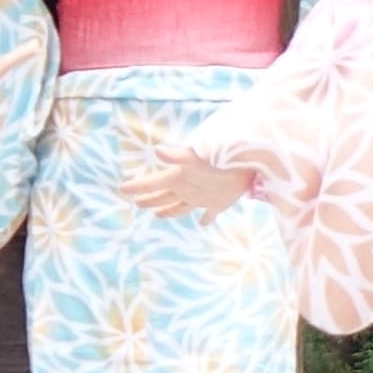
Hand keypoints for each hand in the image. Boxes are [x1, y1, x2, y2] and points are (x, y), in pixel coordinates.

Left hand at [124, 150, 256, 219]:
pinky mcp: (218, 203)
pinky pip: (208, 213)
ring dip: (169, 211)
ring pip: (181, 208)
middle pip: (163, 197)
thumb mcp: (197, 152)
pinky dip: (204, 217)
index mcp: (178, 178)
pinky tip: (203, 222)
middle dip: (149, 199)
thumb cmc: (223, 158)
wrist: (251, 170)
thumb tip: (157, 150)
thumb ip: (176, 154)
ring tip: (159, 215)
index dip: (136, 185)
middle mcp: (187, 192)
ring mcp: (203, 200)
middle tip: (138, 202)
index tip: (122, 189)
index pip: (151, 183)